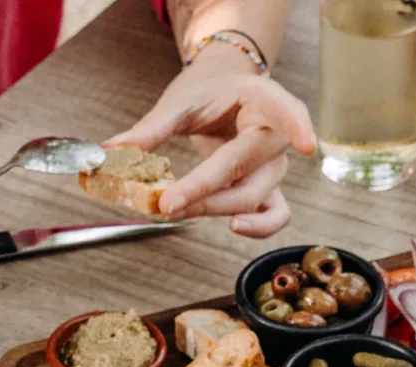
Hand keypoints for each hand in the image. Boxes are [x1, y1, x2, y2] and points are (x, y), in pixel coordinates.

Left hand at [109, 63, 314, 237]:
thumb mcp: (179, 102)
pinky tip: (232, 228)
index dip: (298, 127)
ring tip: (176, 211)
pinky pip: (274, 214)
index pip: (286, 112)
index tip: (306, 145)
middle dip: (208, 193)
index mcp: (264, 99)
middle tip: (166, 203)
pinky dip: (258, 227)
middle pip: (251, 173)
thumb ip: (149, 129)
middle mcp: (277, 135)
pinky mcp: (267, 188)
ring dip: (215, 210)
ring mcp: (274, 166)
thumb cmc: (208, 90)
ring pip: (255, 198)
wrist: (224, 88)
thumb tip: (108, 152)